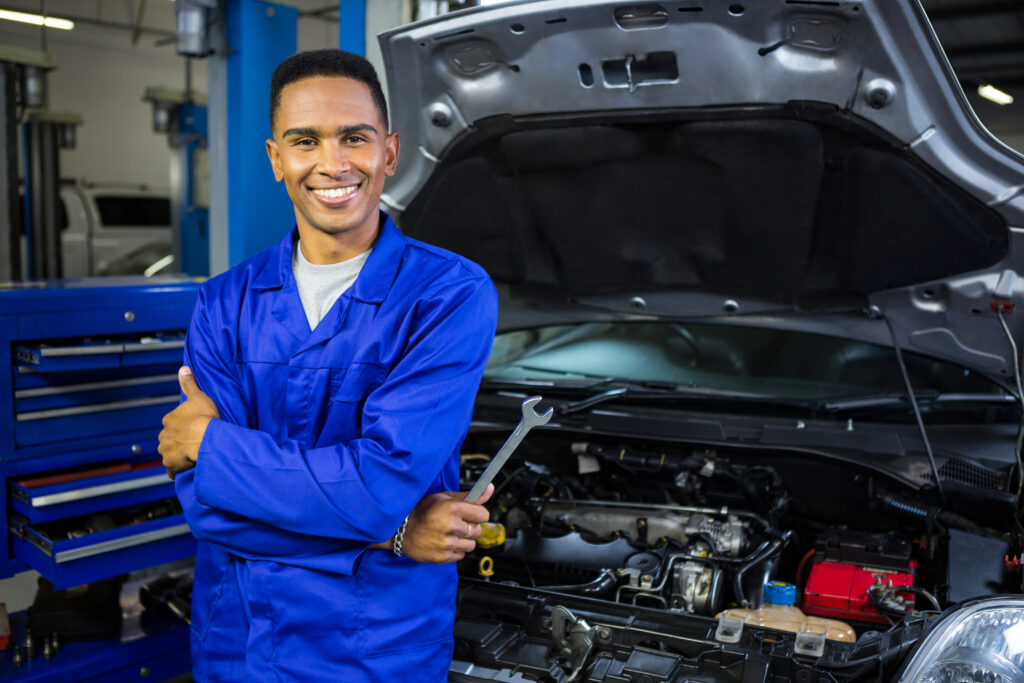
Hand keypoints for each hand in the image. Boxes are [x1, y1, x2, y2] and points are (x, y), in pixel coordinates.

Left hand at [158, 367, 219, 478]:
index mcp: (169, 420)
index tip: (192, 427)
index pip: (172, 423)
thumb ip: (189, 384)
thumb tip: (183, 368)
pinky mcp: (171, 465)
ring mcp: (166, 452)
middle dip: (177, 441)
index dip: (182, 425)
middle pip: (169, 439)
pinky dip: (176, 470)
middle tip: (192, 441)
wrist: (206, 438)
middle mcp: (163, 436)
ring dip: (176, 455)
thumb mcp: (198, 396)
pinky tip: (184, 469)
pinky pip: (172, 469)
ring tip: (191, 455)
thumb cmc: (204, 417)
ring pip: (169, 453)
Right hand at [373, 484, 493, 562]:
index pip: (484, 514)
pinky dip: (455, 550)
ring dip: (464, 540)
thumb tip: (490, 488)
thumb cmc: (422, 511)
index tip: (472, 514)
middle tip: (457, 524)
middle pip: (478, 531)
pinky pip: (461, 555)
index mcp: (453, 508)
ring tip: (450, 534)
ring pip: (471, 545)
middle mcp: (451, 526)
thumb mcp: (444, 498)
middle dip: (470, 527)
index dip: (478, 514)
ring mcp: (447, 543)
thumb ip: (469, 496)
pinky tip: (444, 542)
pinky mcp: (443, 557)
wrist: (401, 530)